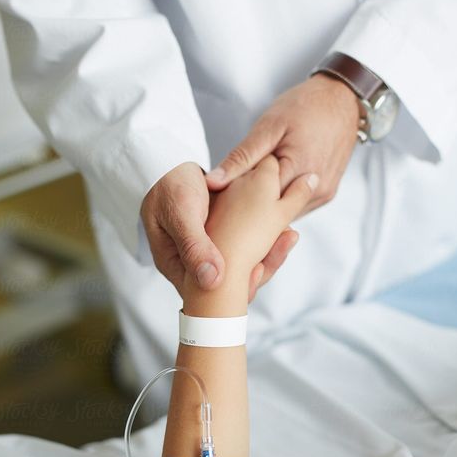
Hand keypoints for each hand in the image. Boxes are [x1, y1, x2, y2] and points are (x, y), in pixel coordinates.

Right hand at [141, 162, 297, 300]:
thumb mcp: (179, 213)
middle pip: (231, 282)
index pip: (210, 292)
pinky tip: (283, 226)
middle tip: (284, 245)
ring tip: (290, 234)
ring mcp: (210, 252)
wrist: (167, 164)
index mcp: (177, 267)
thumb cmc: (167, 185)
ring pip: (242, 264)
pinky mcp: (223, 238)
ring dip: (268, 253)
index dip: (237, 287)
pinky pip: (246, 245)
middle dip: (261, 269)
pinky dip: (265, 238)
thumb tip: (213, 281)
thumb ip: (194, 247)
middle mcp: (194, 265)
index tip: (258, 272)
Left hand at [206, 73, 359, 215]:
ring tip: (253, 191)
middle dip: (252, 208)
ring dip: (269, 207)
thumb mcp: (268, 127)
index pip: (257, 204)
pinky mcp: (328, 195)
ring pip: (287, 215)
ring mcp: (323, 195)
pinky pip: (299, 207)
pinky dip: (284, 202)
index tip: (221, 199)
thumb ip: (240, 157)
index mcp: (297, 171)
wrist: (342, 99)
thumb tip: (213, 183)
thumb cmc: (304, 107)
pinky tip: (272, 188)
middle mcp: (315, 190)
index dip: (237, 203)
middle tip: (234, 196)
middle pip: (273, 215)